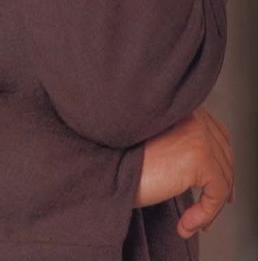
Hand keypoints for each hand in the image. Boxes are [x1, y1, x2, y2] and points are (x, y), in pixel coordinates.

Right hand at [134, 107, 234, 237]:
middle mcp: (194, 117)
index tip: (221, 186)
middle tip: (211, 209)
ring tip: (193, 222)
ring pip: (223, 178)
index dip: (223, 162)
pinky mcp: (198, 157)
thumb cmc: (124, 159)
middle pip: (225, 156)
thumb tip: (212, 170)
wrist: (106, 167)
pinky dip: (206, 214)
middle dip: (222, 186)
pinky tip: (187, 224)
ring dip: (210, 207)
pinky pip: (217, 193)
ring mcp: (198, 135)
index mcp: (185, 109)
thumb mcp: (162, 144)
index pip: (218, 134)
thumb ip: (185, 143)